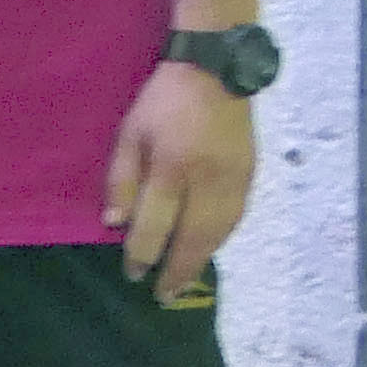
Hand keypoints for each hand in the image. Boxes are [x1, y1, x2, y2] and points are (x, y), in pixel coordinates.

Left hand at [107, 58, 251, 296]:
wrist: (215, 72)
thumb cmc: (162, 102)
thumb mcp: (128, 135)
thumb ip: (120, 181)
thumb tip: (115, 225)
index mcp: (171, 167)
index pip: (155, 224)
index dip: (142, 253)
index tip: (132, 273)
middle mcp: (207, 179)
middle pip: (194, 237)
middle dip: (177, 269)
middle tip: (163, 294)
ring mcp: (235, 178)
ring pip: (219, 232)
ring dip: (201, 259)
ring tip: (183, 280)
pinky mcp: (250, 175)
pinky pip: (235, 218)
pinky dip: (219, 239)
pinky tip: (206, 249)